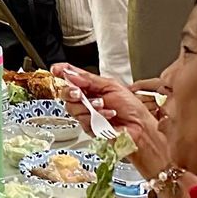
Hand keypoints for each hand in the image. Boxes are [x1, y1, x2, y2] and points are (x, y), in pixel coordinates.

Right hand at [52, 65, 168, 174]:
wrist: (140, 128)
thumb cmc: (132, 108)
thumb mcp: (112, 86)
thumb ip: (90, 80)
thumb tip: (72, 74)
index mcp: (93, 86)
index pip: (73, 76)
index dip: (63, 72)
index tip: (56, 69)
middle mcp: (87, 99)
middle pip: (66, 93)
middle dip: (70, 92)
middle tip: (78, 93)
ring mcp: (87, 114)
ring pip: (72, 108)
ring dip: (89, 106)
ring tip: (103, 106)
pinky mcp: (89, 127)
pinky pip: (83, 120)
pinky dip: (96, 117)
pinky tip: (107, 117)